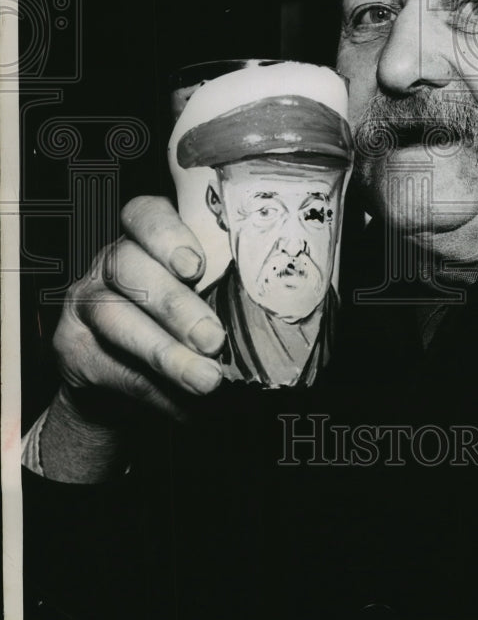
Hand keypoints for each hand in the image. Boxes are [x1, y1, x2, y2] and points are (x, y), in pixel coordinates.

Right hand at [53, 196, 224, 418]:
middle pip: (130, 267)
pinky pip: (111, 368)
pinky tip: (185, 406)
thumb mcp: (202, 297)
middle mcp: (110, 261)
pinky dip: (154, 391)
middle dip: (175, 305)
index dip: (166, 234)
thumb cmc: (180, 323)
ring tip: (205, 380)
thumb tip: (263, 320)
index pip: (145, 213)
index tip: (194, 266)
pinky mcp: (71, 348)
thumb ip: (219, 294)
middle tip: (213, 339)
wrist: (123, 377)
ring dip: (166, 354)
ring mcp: (85, 302)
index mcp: (146, 238)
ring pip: (117, 320)